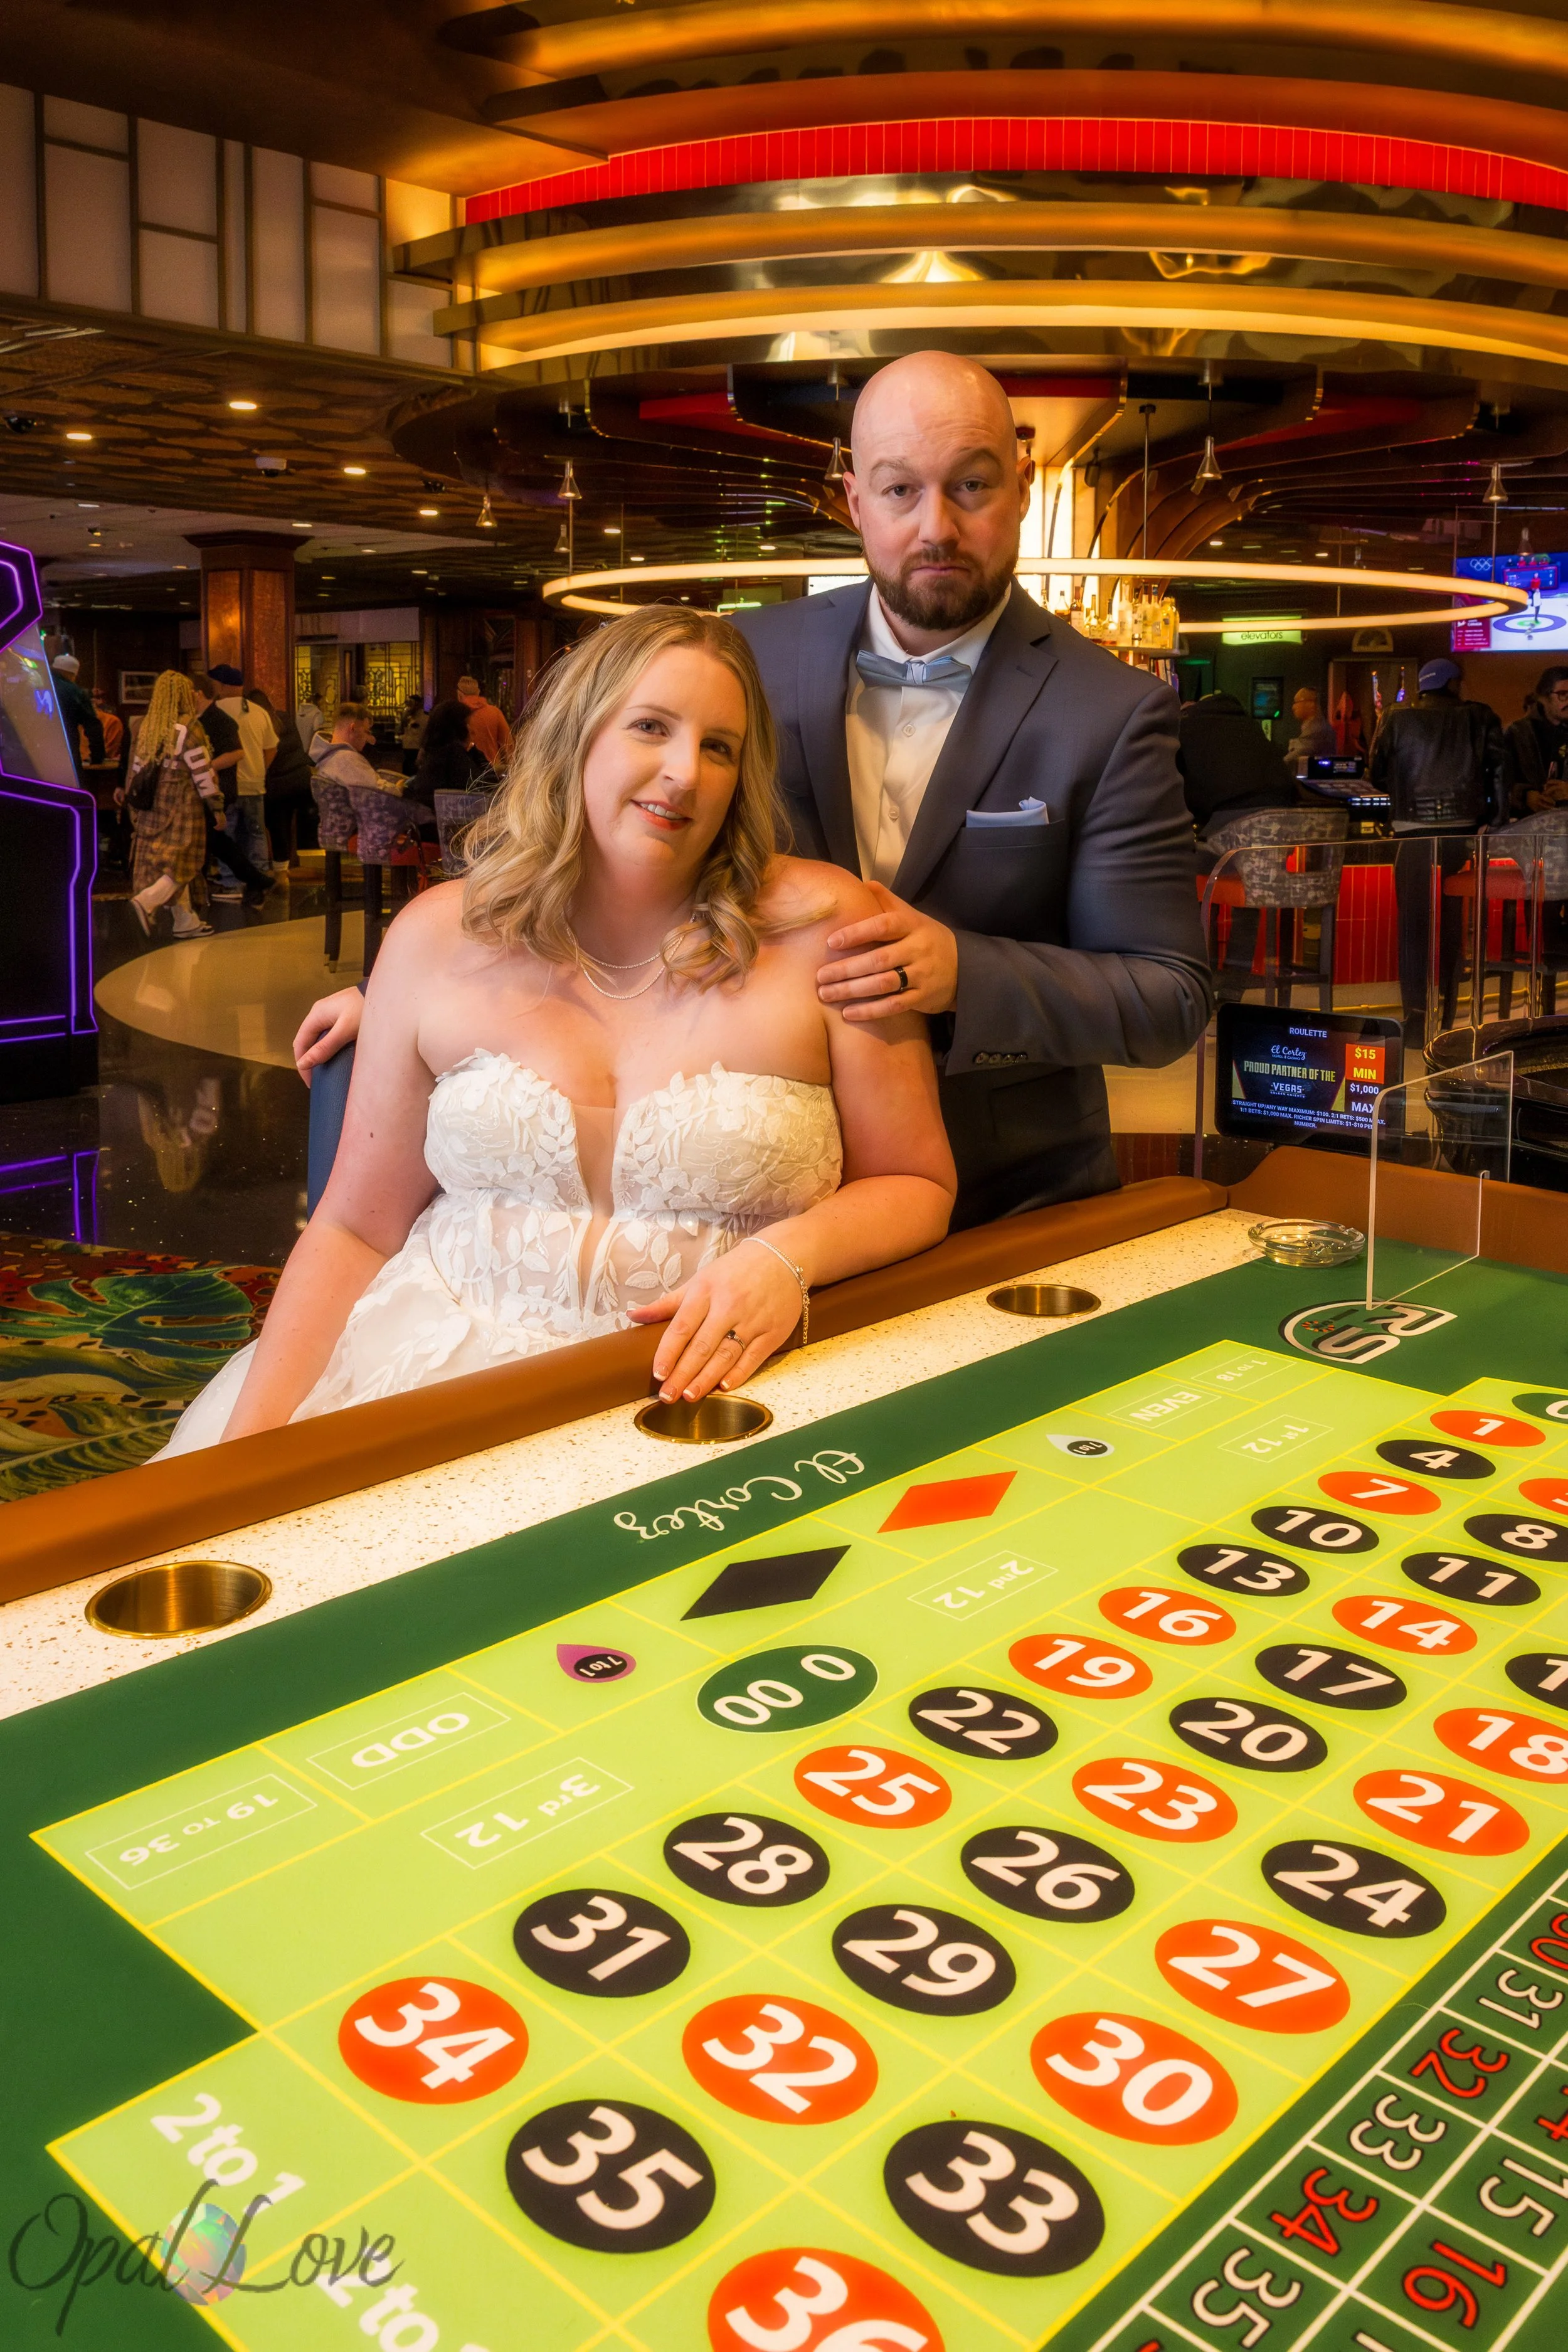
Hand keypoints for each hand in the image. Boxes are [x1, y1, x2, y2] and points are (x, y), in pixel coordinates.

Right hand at [292, 986, 364, 1086]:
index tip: (311, 1083)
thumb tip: (303, 1064)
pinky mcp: (343, 1015)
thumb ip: (325, 1048)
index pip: (300, 1043)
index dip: (302, 1064)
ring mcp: (331, 1013)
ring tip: (327, 1072)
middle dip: (309, 1060)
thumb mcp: (345, 1031)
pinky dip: (329, 1047)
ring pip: (318, 1038)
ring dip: (319, 1054)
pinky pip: (329, 1034)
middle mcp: (320, 1012)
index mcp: (317, 1014)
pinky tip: (337, 1056)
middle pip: (307, 1041)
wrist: (389, 993)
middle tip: (318, 1080)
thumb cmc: (367, 1008)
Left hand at [628, 1237, 804, 1401]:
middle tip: (667, 1396)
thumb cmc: (736, 1270)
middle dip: (683, 1373)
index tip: (658, 1373)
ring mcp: (753, 1320)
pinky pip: (753, 1357)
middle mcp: (728, 1306)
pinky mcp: (773, 1331)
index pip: (682, 1327)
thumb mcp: (700, 1279)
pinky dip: (739, 1373)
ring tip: (690, 1396)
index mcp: (706, 1291)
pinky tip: (725, 1387)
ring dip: (707, 1378)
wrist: (785, 1257)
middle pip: (702, 1346)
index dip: (668, 1352)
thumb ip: (668, 1302)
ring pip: (726, 1354)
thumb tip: (633, 1315)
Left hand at [814, 881, 957, 1020]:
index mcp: (912, 925)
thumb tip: (861, 883)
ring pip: (883, 983)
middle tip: (820, 976)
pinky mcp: (922, 998)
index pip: (883, 926)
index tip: (831, 941)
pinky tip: (848, 1013)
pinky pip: (893, 1006)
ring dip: (852, 990)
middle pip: (878, 959)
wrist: (964, 968)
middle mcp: (918, 949)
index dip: (857, 933)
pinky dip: (870, 1011)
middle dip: (846, 968)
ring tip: (826, 994)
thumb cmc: (927, 938)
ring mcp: (921, 975)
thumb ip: (887, 901)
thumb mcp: (913, 916)